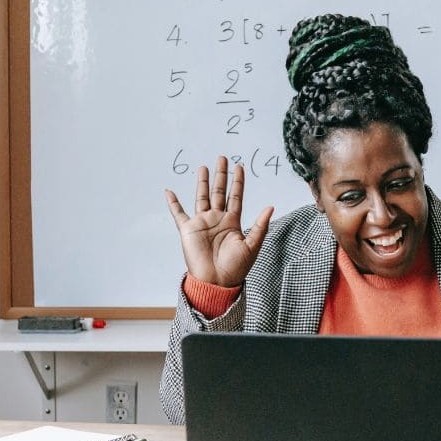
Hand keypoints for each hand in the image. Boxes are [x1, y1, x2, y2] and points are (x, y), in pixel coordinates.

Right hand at [164, 157, 273, 287]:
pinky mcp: (188, 230)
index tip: (239, 166)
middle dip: (221, 175)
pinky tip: (169, 192)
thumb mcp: (252, 246)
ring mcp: (202, 223)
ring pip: (202, 197)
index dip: (238, 182)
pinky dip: (173, 203)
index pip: (236, 197)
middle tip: (223, 158)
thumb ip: (260, 226)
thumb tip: (270, 207)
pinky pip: (178, 214)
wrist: (216, 282)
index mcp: (232, 222)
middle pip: (219, 192)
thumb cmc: (235, 268)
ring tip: (203, 167)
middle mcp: (217, 220)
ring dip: (202, 182)